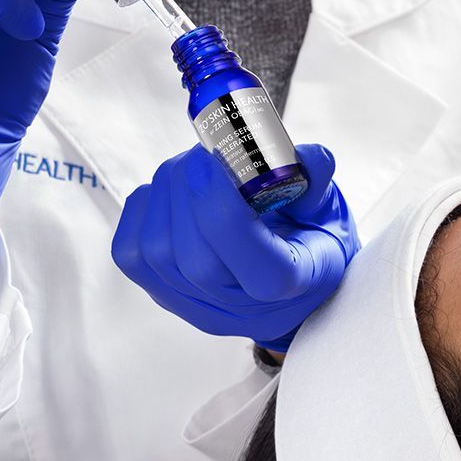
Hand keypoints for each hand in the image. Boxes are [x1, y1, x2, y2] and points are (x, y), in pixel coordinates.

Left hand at [111, 143, 360, 351]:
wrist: (293, 284)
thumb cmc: (312, 242)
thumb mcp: (330, 209)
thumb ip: (316, 179)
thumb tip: (299, 155)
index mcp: (292, 287)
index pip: (256, 269)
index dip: (223, 213)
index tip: (212, 159)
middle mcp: (240, 308)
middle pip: (192, 258)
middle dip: (188, 190)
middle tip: (206, 153)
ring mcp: (196, 306)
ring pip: (155, 251)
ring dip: (166, 193)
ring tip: (194, 168)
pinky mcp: (164, 294)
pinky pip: (130, 252)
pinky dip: (144, 210)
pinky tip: (172, 194)